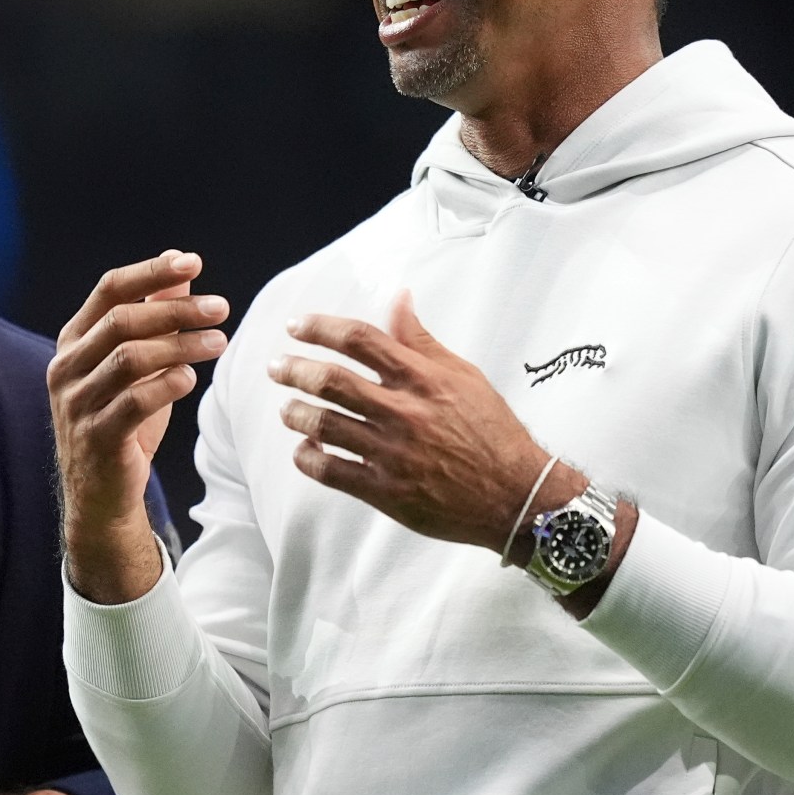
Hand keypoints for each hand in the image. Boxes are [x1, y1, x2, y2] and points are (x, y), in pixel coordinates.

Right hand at [49, 251, 231, 603]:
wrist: (101, 494)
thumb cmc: (123, 421)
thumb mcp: (140, 366)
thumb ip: (156, 319)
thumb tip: (184, 271)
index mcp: (74, 341)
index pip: (109, 290)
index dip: (151, 272)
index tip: (192, 262)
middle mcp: (66, 368)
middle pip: (121, 321)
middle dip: (176, 310)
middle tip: (221, 308)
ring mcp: (76, 403)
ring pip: (128, 358)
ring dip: (180, 345)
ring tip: (219, 342)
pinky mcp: (96, 437)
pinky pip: (134, 402)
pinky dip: (167, 385)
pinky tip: (191, 380)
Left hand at [270, 289, 567, 551]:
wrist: (516, 495)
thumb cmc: (493, 432)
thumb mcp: (464, 376)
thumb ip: (421, 340)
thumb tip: (398, 298)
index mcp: (423, 379)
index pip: (361, 340)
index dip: (322, 328)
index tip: (296, 326)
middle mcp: (404, 412)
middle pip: (331, 380)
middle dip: (294, 370)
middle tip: (277, 367)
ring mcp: (392, 453)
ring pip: (324, 424)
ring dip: (296, 413)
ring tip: (287, 409)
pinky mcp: (386, 491)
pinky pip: (331, 471)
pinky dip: (308, 458)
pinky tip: (304, 449)